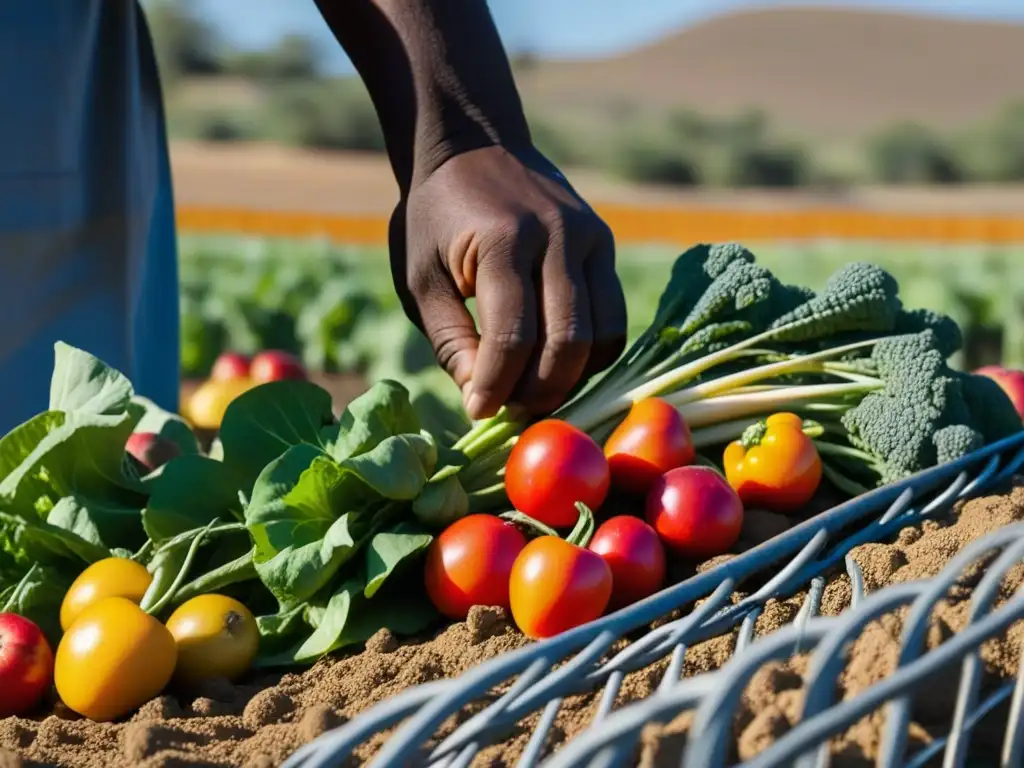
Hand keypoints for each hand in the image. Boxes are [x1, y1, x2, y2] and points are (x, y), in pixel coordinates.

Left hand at [389, 145, 626, 419]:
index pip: (512, 335)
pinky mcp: (604, 245)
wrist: (473, 147)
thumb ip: (450, 340)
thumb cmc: (436, 219)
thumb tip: (482, 400)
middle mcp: (559, 236)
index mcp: (504, 240)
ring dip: (571, 377)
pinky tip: (558, 365)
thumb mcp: (421, 278)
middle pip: (567, 340)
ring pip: (602, 334)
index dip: (496, 384)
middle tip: (511, 411)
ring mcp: (590, 238)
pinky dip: (591, 354)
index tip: (478, 411)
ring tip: (534, 391)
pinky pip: (612, 317)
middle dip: (539, 390)